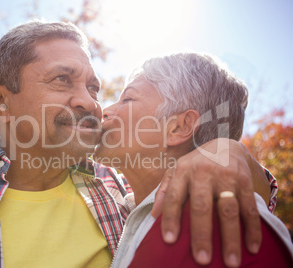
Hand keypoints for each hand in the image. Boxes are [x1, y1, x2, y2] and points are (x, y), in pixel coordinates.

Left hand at [151, 138, 262, 267]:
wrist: (224, 143)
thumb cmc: (194, 164)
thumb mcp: (175, 171)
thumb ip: (164, 191)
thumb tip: (153, 215)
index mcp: (183, 171)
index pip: (173, 197)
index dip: (170, 218)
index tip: (168, 240)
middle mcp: (203, 173)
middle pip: (201, 206)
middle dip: (201, 234)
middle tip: (201, 259)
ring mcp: (226, 176)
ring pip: (228, 210)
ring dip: (230, 237)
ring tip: (230, 261)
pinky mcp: (245, 181)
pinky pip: (249, 208)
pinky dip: (252, 229)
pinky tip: (252, 247)